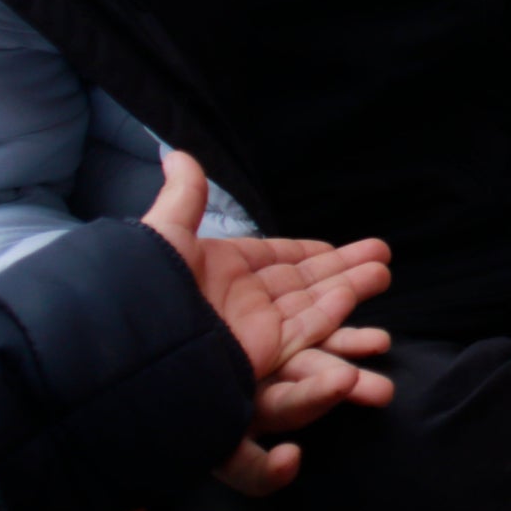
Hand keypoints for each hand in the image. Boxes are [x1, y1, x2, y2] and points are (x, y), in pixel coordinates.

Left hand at [138, 153, 396, 495]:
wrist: (127, 353)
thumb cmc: (143, 291)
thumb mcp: (162, 237)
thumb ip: (183, 199)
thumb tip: (177, 154)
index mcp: (217, 272)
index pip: (273, 259)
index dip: (308, 253)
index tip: (339, 247)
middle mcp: (240, 302)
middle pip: (303, 283)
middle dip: (343, 269)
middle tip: (383, 254)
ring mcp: (252, 330)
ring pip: (313, 305)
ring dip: (349, 288)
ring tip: (383, 270)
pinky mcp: (261, 356)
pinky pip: (305, 331)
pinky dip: (333, 313)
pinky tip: (356, 293)